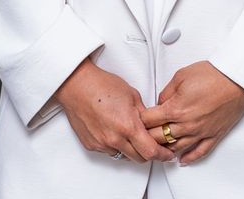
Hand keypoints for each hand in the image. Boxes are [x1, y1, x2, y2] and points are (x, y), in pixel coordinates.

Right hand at [53, 57, 173, 163]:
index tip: (167, 154)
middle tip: (152, 145)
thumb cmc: (101, 86)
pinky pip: (109, 151)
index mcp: (128, 126)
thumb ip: (144, 115)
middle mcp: (114, 139)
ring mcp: (102, 144)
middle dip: (148, 153)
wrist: (77, 85)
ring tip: (129, 133)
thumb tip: (152, 125)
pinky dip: (115, 145)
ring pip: (124, 156)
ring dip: (131, 149)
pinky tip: (114, 131)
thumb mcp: (133, 96)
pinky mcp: (91, 145)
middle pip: (139, 158)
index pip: (151, 152)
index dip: (162, 155)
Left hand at [141, 61, 243, 164]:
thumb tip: (160, 102)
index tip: (136, 119)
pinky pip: (199, 152)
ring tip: (157, 148)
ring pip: (176, 148)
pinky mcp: (214, 135)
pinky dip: (189, 158)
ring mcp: (200, 132)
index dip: (139, 120)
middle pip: (159, 138)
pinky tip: (182, 160)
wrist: (238, 79)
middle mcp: (186, 124)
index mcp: (175, 109)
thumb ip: (166, 92)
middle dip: (147, 136)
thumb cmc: (213, 75)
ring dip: (165, 149)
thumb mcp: (181, 76)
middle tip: (142, 135)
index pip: (148, 121)